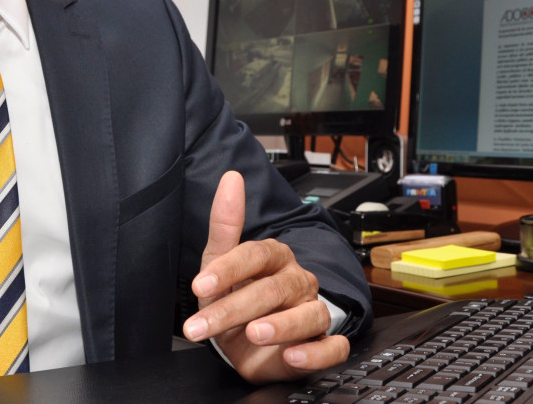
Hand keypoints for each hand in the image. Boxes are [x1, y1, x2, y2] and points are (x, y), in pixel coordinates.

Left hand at [182, 171, 348, 383]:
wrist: (246, 344)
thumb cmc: (235, 299)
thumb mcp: (219, 263)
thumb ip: (224, 224)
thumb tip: (230, 178)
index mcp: (274, 258)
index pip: (256, 255)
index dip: (227, 270)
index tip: (199, 286)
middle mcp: (297, 281)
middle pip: (274, 289)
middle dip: (234, 308)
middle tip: (203, 325)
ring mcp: (313, 311)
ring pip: (309, 315)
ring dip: (282, 326)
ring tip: (254, 334)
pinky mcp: (323, 344)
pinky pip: (333, 347)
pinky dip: (317, 353)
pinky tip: (293, 355)